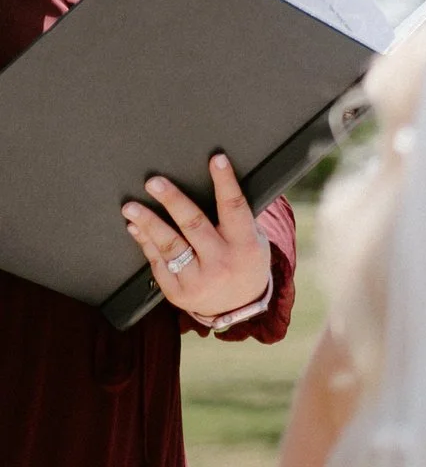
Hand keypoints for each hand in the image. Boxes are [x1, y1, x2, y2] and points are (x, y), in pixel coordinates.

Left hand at [123, 154, 272, 324]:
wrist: (238, 307)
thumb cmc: (245, 262)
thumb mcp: (254, 240)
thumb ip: (237, 218)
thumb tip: (221, 182)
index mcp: (245, 245)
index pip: (234, 207)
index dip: (225, 182)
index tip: (217, 159)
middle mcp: (221, 262)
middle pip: (193, 224)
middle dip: (172, 200)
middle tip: (154, 182)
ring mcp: (197, 279)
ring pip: (170, 246)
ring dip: (149, 223)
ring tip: (131, 207)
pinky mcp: (177, 292)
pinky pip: (158, 262)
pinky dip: (145, 242)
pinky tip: (135, 227)